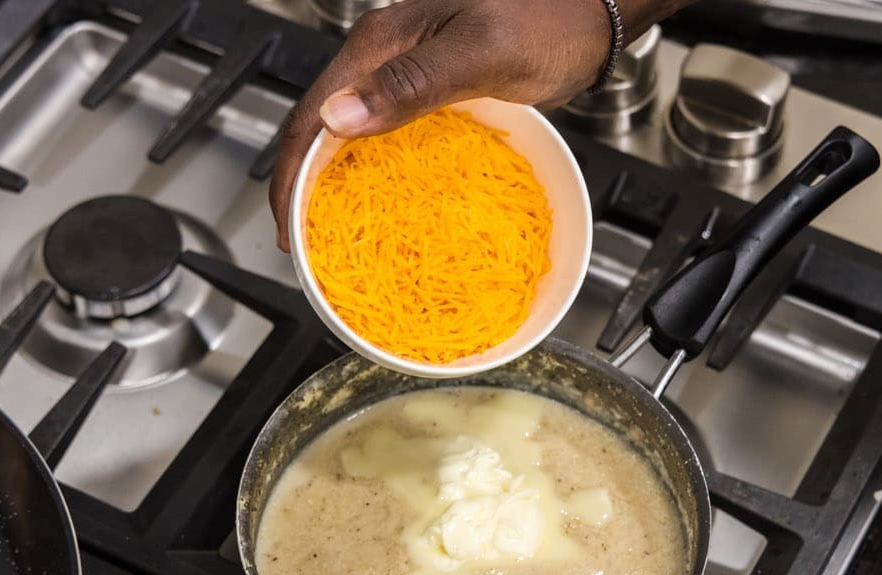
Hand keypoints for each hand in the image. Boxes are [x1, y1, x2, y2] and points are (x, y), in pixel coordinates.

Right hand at [269, 0, 688, 250]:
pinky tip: (374, 198)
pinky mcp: (430, 90)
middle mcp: (382, 57)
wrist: (592, 9)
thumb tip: (338, 118)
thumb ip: (411, 84)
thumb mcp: (480, 54)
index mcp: (380, 44)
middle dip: (299, 186)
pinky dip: (367, 172)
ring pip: (346, 133)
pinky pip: (381, 136)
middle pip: (318, 127)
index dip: (291, 177)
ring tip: (324, 230)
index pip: (312, 116)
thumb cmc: (548, 19)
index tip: (289, 232)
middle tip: (299, 244)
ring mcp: (404, 73)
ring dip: (328, 182)